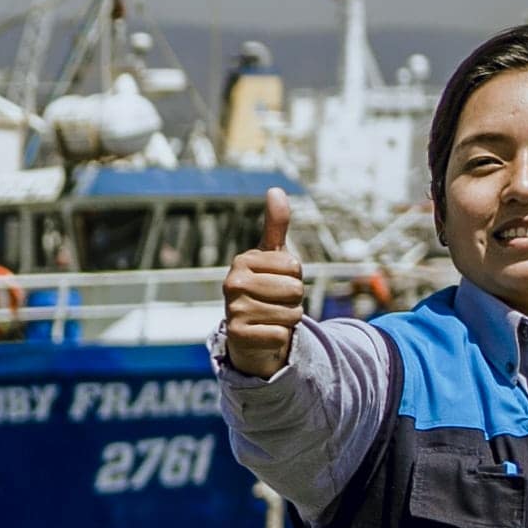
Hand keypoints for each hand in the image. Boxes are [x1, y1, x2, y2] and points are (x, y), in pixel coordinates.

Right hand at [220, 192, 307, 380]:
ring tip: (270, 318)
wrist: (248, 333)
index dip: (295, 277)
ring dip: (288, 319)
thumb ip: (275, 225)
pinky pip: (281, 335)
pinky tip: (264, 334)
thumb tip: (275, 189)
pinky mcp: (237, 336)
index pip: (295, 267)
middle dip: (293, 300)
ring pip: (292, 314)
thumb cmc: (264, 289)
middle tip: (274, 303)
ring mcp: (232, 310)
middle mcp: (232, 284)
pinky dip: (279, 338)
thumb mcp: (272, 257)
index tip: (277, 282)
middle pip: (295, 290)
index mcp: (242, 261)